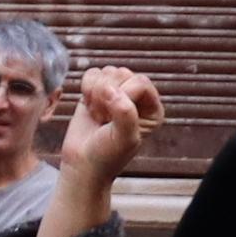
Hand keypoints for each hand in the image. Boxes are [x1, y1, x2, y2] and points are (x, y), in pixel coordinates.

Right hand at [51, 66, 164, 192]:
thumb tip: (110, 90)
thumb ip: (125, 113)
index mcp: (152, 109)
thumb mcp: (124, 138)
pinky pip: (92, 73)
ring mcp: (117, 92)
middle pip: (123, 73)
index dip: (123, 96)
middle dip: (107, 96)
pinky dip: (86, 88)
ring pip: (107, 71)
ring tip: (98, 116)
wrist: (83, 165)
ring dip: (96, 94)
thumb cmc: (107, 156)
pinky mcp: (97, 91)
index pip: (140, 82)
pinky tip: (89, 107)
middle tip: (104, 120)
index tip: (112, 119)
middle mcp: (137, 98)